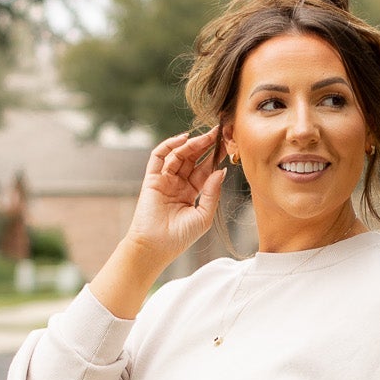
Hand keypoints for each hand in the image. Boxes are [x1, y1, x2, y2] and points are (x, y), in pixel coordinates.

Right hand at [125, 127, 225, 268]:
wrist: (155, 247)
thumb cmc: (180, 238)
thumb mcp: (203, 216)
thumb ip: (212, 193)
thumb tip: (221, 171)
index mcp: (191, 192)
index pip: (205, 169)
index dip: (215, 156)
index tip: (227, 144)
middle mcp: (178, 184)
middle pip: (193, 158)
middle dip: (205, 145)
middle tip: (219, 132)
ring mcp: (164, 180)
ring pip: (178, 155)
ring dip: (192, 144)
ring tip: (205, 137)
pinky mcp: (152, 178)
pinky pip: (159, 156)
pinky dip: (169, 145)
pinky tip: (183, 139)